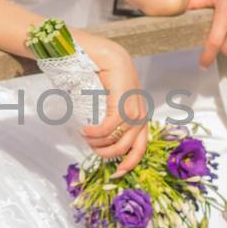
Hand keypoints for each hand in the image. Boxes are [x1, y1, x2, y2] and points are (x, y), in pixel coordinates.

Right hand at [79, 40, 148, 175]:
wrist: (105, 54)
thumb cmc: (104, 77)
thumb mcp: (109, 102)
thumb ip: (109, 118)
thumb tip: (99, 140)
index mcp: (139, 115)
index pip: (141, 146)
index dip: (130, 162)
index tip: (116, 174)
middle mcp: (140, 113)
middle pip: (128, 146)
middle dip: (108, 154)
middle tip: (92, 151)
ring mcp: (133, 107)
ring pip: (118, 138)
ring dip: (99, 143)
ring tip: (85, 137)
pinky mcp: (123, 101)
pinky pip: (110, 126)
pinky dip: (96, 132)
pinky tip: (85, 130)